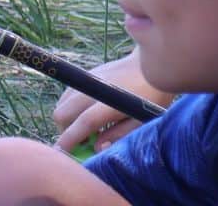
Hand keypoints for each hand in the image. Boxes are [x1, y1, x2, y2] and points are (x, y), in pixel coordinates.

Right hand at [53, 51, 171, 153]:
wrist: (155, 64)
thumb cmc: (152, 96)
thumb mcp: (142, 120)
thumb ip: (119, 135)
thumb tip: (96, 148)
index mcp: (112, 102)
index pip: (82, 124)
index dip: (69, 141)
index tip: (63, 154)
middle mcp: (96, 88)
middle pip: (63, 113)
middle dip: (65, 131)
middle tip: (82, 140)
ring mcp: (92, 78)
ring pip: (62, 103)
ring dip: (67, 118)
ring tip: (85, 126)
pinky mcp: (91, 72)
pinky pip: (69, 92)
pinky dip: (70, 105)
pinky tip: (86, 111)